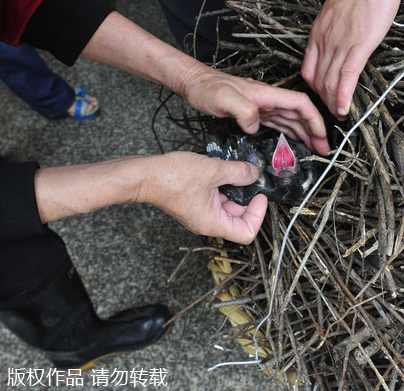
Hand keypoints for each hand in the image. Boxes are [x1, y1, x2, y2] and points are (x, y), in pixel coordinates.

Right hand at [137, 152, 266, 243]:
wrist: (144, 175)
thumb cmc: (171, 178)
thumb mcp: (213, 171)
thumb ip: (238, 173)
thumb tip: (255, 174)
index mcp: (213, 223)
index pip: (247, 232)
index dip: (258, 214)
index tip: (259, 194)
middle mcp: (207, 223)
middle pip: (238, 219)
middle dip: (247, 198)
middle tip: (250, 177)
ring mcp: (200, 213)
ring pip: (227, 206)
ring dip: (234, 189)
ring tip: (233, 170)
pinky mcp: (194, 203)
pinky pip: (216, 199)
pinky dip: (222, 186)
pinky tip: (220, 170)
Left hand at [180, 69, 329, 155]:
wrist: (195, 84)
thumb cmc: (208, 88)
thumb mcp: (224, 98)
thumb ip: (243, 110)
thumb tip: (256, 126)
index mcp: (267, 94)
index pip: (300, 103)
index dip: (314, 119)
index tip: (321, 135)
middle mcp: (268, 99)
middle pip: (299, 114)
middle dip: (314, 130)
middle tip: (324, 150)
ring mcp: (262, 106)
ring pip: (290, 120)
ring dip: (304, 133)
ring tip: (314, 149)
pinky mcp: (254, 114)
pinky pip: (278, 123)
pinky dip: (289, 133)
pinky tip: (294, 142)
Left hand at [302, 0, 403, 118]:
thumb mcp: (343, 10)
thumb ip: (342, 27)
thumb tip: (349, 36)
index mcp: (318, 32)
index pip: (308, 70)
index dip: (315, 89)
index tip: (325, 99)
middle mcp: (324, 40)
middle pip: (317, 81)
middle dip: (324, 103)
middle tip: (334, 114)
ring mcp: (340, 42)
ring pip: (330, 83)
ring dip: (334, 105)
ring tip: (341, 117)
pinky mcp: (358, 43)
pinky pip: (347, 77)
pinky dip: (344, 97)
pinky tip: (346, 110)